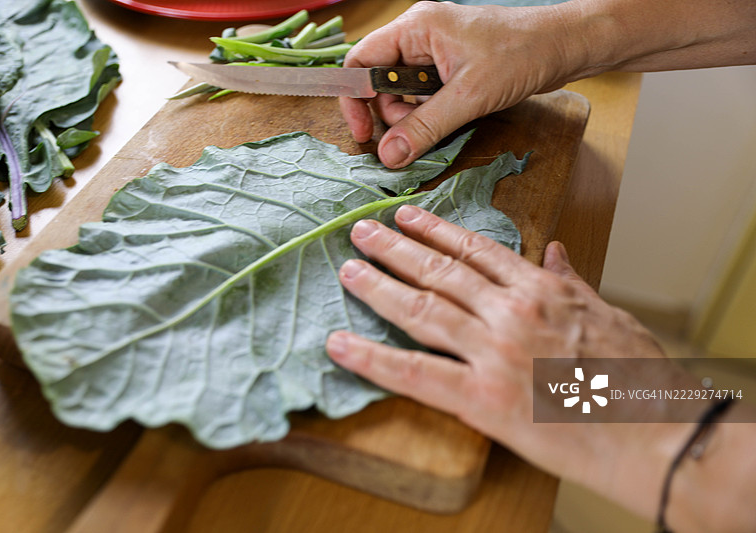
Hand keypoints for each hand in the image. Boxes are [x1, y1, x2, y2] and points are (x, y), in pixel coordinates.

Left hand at [325, 205, 691, 519]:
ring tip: (348, 269)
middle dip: (396, 247)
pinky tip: (340, 345)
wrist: (655, 432)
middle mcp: (510, 312)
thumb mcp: (607, 313)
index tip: (407, 214)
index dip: (435, 230)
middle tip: (361, 229)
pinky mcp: (481, 399)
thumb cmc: (637, 376)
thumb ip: (569, 280)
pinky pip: (415, 374)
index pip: (475, 250)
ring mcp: (493, 352)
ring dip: (378, 286)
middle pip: (440, 271)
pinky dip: (373, 358)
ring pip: (422, 309)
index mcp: (540, 290)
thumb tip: (552, 251)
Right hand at [339, 2, 577, 167]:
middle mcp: (418, 36)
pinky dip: (429, 113)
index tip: (363, 134)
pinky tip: (452, 116)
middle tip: (413, 134)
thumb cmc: (521, 54)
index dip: (355, 99)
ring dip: (412, 117)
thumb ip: (424, 127)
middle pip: (379, 82)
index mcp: (415, 27)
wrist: (563, 47)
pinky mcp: (448, 67)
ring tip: (442, 122)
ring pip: (401, 93)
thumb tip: (389, 155)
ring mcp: (433, 52)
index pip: (361, 62)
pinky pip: (423, 96)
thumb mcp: (468, 96)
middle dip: (390, 114)